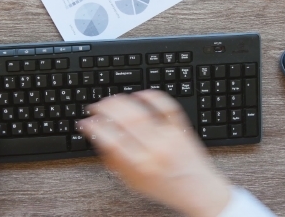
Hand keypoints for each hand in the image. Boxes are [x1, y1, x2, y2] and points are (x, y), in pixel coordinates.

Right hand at [79, 90, 230, 216]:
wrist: (198, 190)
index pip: (111, 140)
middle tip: (96, 106)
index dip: (94, 127)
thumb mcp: (133, 182)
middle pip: (125, 120)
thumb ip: (115, 161)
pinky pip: (167, 106)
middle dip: (106, 108)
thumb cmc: (165, 187)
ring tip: (112, 100)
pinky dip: (152, 96)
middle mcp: (154, 149)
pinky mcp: (180, 128)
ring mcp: (168, 137)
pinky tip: (140, 94)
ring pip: (142, 111)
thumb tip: (98, 138)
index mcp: (140, 166)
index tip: (86, 122)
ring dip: (122, 100)